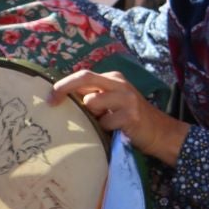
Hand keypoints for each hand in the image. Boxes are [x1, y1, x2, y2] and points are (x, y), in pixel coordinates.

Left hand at [51, 69, 187, 162]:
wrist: (159, 132)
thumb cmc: (129, 118)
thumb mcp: (112, 102)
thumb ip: (92, 96)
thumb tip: (62, 98)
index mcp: (113, 78)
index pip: (83, 75)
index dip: (63, 85)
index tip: (49, 98)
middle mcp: (120, 84)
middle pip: (85, 78)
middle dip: (65, 88)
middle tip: (52, 101)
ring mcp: (126, 98)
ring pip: (92, 102)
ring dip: (92, 116)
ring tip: (104, 123)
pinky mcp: (130, 115)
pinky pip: (104, 122)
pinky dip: (105, 129)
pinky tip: (116, 131)